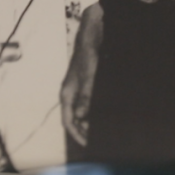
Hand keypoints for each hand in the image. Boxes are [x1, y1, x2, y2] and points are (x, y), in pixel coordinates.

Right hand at [61, 2, 102, 146]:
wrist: (93, 31)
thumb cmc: (89, 51)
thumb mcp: (89, 74)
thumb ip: (86, 95)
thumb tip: (82, 116)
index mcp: (67, 93)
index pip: (68, 120)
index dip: (77, 133)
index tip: (88, 143)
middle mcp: (72, 92)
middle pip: (76, 117)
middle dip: (85, 129)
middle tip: (99, 139)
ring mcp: (79, 87)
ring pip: (83, 110)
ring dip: (91, 120)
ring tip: (104, 128)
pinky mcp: (88, 82)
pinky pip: (89, 101)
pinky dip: (95, 109)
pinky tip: (106, 112)